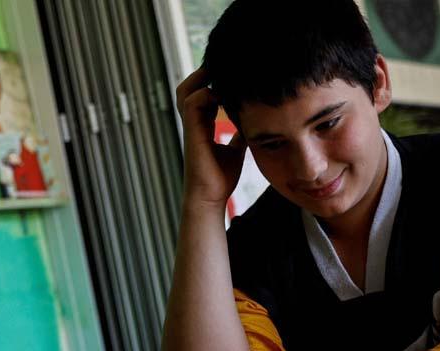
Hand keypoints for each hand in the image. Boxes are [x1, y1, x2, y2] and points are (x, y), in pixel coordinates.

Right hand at [175, 67, 246, 208]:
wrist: (211, 197)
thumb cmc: (221, 177)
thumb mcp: (236, 149)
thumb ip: (240, 134)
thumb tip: (254, 122)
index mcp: (202, 126)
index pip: (203, 94)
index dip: (213, 81)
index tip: (231, 72)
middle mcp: (194, 123)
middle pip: (189, 88)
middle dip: (203, 73)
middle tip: (223, 64)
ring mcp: (190, 126)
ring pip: (186, 91)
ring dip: (201, 78)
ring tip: (219, 69)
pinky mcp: (191, 132)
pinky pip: (192, 103)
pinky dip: (206, 93)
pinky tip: (223, 92)